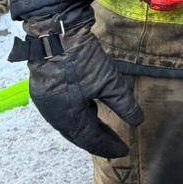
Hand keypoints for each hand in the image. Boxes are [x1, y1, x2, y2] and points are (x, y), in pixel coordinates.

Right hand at [24, 23, 143, 157]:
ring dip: (87, 126)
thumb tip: (137, 121)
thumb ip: (124, 104)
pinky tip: (87, 108)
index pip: (91, 140)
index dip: (108, 146)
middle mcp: (54, 114)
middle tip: (115, 144)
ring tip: (103, 128)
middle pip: (78, 133)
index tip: (124, 150)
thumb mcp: (108, 82)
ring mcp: (47, 101)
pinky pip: (63, 109)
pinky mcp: (45, 87)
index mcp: (68, 118)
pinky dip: (78, 113)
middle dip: (98, 139)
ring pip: (70, 121)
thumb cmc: (80, 60)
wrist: (54, 33)